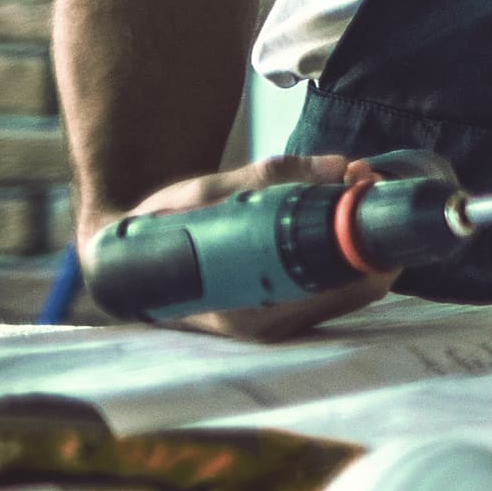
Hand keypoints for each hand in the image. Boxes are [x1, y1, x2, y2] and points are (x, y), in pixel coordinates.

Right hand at [90, 154, 397, 340]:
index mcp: (253, 307)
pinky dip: (341, 250)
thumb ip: (269, 177)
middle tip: (359, 175)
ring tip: (345, 185)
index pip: (350, 282)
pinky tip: (329, 212)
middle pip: (360, 284)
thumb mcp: (205, 194)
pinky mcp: (281, 314)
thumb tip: (337, 166)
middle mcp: (271, 325)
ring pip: (351, 284)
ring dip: (358, 236)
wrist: (121, 266)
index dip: (370, 231)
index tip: (364, 183)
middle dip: (368, 227)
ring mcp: (279, 323)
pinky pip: (331, 285)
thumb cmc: (162, 230)